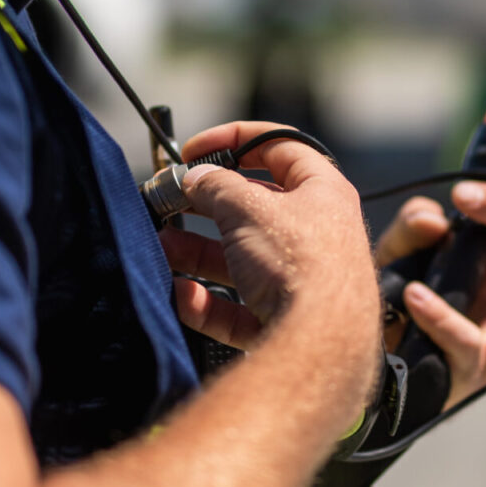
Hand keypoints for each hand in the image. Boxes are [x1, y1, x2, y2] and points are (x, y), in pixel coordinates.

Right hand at [161, 122, 379, 365]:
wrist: (322, 347)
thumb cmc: (299, 264)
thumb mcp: (248, 208)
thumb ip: (216, 186)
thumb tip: (196, 178)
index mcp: (323, 192)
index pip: (280, 147)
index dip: (234, 139)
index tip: (195, 150)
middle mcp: (319, 234)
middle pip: (253, 209)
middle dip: (205, 206)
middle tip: (169, 201)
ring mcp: (302, 282)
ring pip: (240, 260)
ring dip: (197, 253)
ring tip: (161, 247)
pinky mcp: (285, 324)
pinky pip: (239, 308)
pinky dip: (208, 302)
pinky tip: (182, 295)